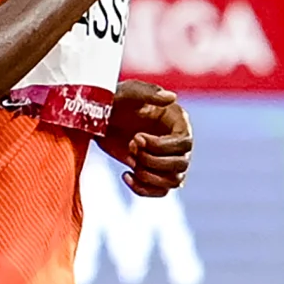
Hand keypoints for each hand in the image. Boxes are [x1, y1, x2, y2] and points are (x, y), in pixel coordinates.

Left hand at [102, 80, 191, 196]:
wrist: (98, 118)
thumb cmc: (115, 100)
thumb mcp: (129, 92)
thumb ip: (149, 93)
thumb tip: (172, 97)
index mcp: (178, 121)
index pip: (184, 143)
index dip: (161, 146)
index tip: (135, 138)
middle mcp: (177, 142)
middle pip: (182, 165)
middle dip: (153, 161)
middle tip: (131, 147)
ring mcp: (167, 159)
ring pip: (174, 181)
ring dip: (149, 176)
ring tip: (130, 161)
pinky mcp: (153, 172)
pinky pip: (160, 191)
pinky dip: (143, 190)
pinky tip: (125, 175)